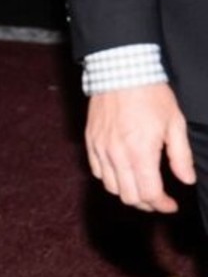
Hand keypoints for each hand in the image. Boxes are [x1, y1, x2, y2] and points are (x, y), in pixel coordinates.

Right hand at [85, 84, 195, 212]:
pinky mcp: (91, 142)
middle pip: (129, 196)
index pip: (149, 193)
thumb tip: (186, 179)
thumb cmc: (150, 94)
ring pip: (112, 187)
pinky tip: (122, 173)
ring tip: (141, 188)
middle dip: (146, 203)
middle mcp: (117, 155)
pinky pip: (97, 171)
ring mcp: (101, 149)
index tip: (171, 205)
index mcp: (140, 152)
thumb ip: (180, 155)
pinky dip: (110, 179)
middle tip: (158, 199)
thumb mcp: (174, 122)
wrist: (120, 71)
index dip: (162, 205)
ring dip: (128, 193)